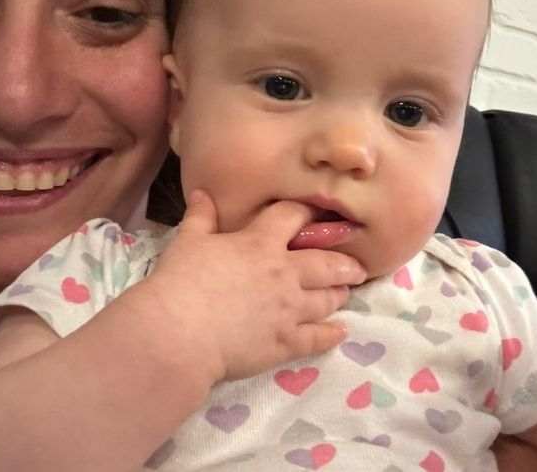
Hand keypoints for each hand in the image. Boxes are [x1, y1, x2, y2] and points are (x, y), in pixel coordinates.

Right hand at [137, 190, 365, 383]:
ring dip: (339, 293)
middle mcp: (285, 273)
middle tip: (356, 263)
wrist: (180, 332)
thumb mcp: (188, 240)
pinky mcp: (286, 342)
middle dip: (345, 261)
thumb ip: (200, 216)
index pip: (293, 217)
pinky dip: (331, 334)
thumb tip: (201, 193)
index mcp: (261, 243)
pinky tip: (340, 331)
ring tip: (347, 291)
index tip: (319, 213)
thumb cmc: (181, 280)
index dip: (308, 212)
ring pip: (327, 298)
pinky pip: (317, 338)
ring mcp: (289, 310)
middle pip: (327, 262)